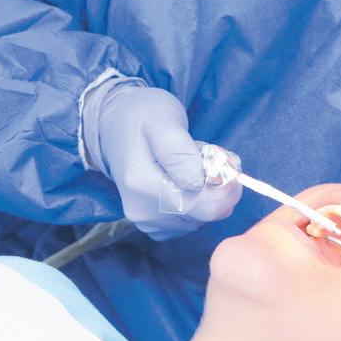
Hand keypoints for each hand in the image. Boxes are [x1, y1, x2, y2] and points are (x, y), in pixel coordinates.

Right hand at [84, 81, 239, 238]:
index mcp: (143, 185)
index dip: (226, 183)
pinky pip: (190, 221)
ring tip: (191, 163)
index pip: (207, 207)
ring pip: (201, 218)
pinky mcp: (153, 225)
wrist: (115, 124)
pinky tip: (184, 179)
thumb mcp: (163, 119)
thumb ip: (179, 151)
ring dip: (208, 192)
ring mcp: (146, 221)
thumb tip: (197, 184)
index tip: (218, 155)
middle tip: (205, 154)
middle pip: (206, 214)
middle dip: (218, 185)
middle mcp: (142, 211)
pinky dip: (197, 201)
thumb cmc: (143, 116)